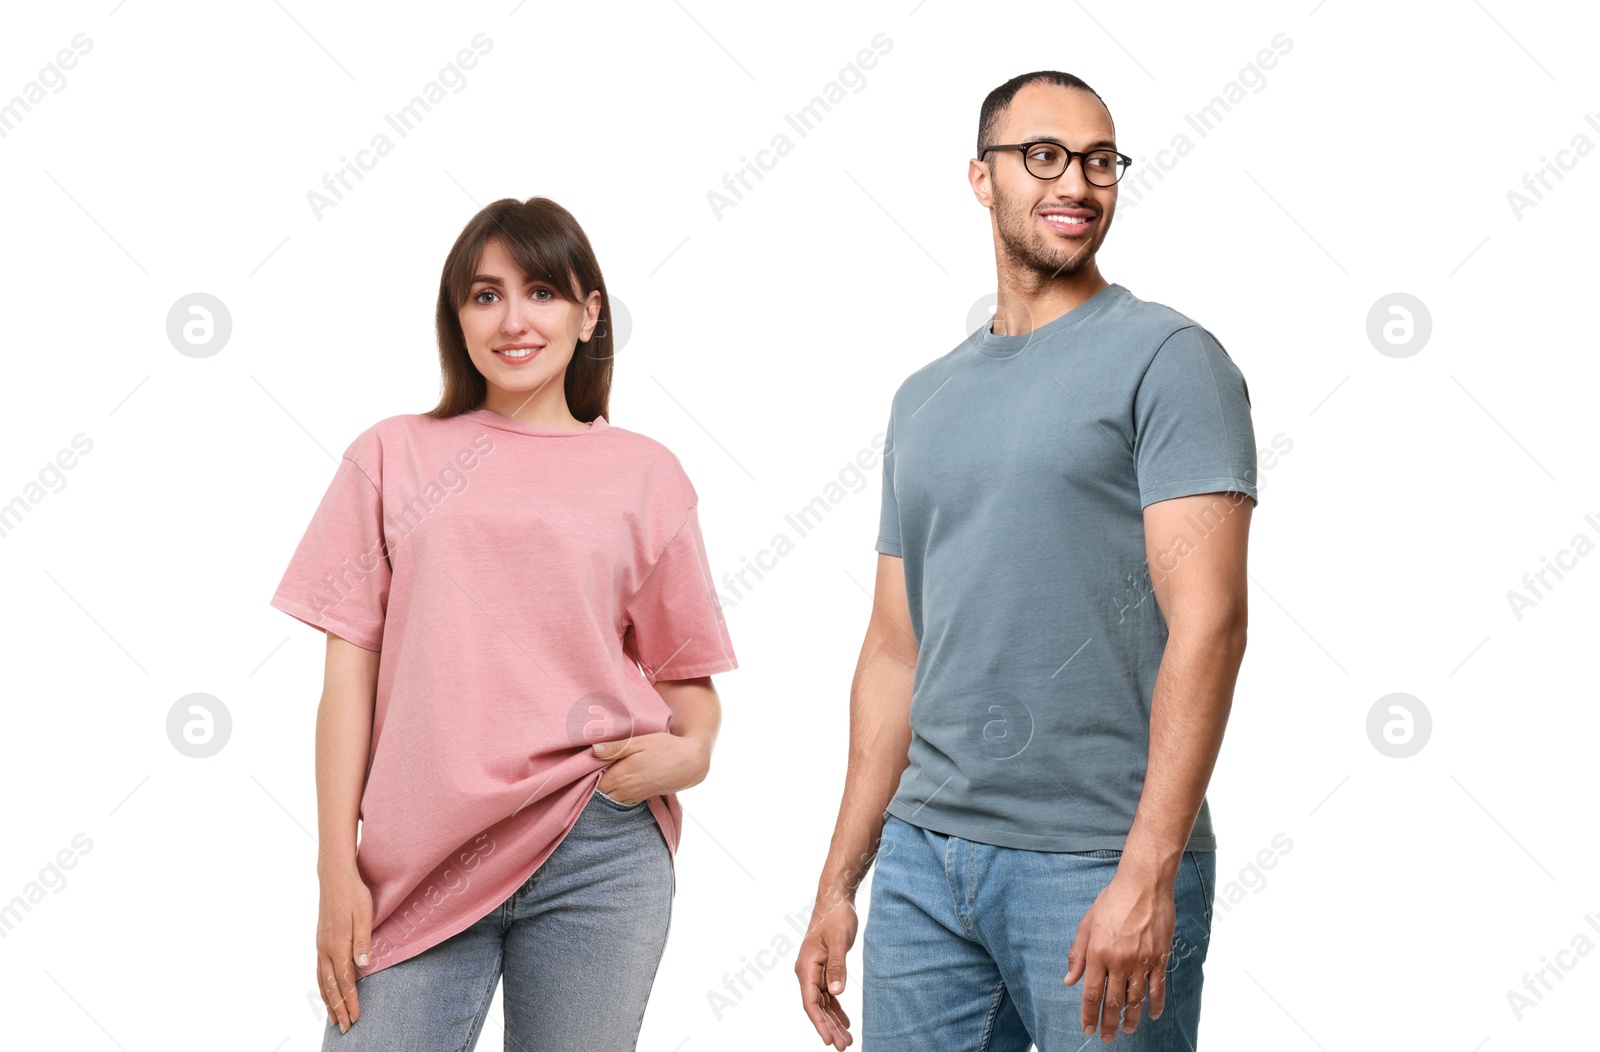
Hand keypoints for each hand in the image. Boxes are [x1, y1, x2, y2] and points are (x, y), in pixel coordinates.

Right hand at [316, 863, 373, 1033]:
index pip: (345, 981)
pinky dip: (322, 986)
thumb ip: (363, 942)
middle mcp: (325, 949)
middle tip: (345, 1028)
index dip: (350, 1001)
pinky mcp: (320, 941)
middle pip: (331, 986)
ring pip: (322, 981)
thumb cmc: (353, 894)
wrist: (335, 877)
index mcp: (338, 945)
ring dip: (328, 1001)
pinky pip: (319, 970)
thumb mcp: (364, 916)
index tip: (355, 1018)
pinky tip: (325, 991)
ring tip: (334, 1018)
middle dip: (338, 1008)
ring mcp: (321, 946)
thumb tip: (363, 966)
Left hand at [592, 731, 709, 804]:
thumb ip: (616, 748)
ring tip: (605, 772)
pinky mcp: (641, 798)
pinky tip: (620, 779)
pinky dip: (616, 792)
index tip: (586, 762)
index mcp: (620, 775)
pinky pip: (621, 799)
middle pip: (599, 792)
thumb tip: (593, 750)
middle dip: (593, 782)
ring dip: (605, 788)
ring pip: (609, 797)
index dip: (587, 773)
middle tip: (592, 767)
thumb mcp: (641, 742)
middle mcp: (624, 790)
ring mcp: (633, 796)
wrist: (691, 762)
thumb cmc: (666, 748)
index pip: (591, 782)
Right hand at [794, 892, 856, 1048]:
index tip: (829, 1041)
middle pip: (816, 1007)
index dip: (819, 1023)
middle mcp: (807, 972)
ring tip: (847, 1039)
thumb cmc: (836, 917)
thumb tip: (836, 993)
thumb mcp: (839, 941)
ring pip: (822, 1003)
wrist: (835, 899)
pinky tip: (845, 1021)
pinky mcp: (824, 968)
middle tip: (844, 1046)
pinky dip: (836, 1009)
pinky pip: (827, 995)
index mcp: (806, 966)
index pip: (810, 1002)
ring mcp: (814, 971)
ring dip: (833, 1021)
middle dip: (829, 1028)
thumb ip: (837, 966)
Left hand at [1062, 870, 1174, 1042]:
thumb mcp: (1087, 924)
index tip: (1088, 1028)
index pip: (1092, 993)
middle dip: (1108, 1023)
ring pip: (1136, 999)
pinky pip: (1157, 988)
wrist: (1143, 885)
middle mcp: (1119, 961)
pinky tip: (1150, 1014)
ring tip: (1127, 1029)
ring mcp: (1141, 961)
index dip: (1089, 1014)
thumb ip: (1077, 954)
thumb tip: (1069, 979)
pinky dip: (1154, 1004)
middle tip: (1107, 1037)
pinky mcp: (1159, 958)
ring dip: (1131, 1018)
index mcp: (1098, 953)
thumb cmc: (1112, 901)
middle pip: (1113, 1002)